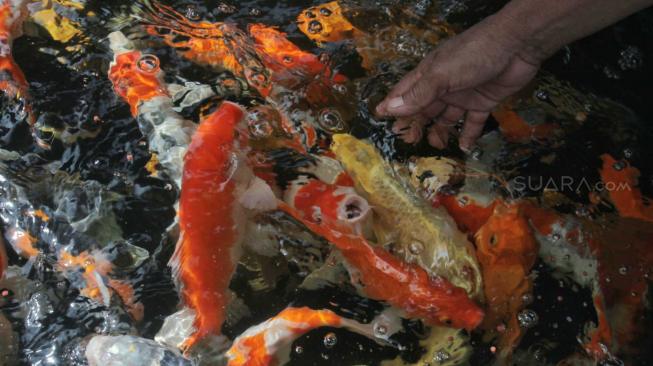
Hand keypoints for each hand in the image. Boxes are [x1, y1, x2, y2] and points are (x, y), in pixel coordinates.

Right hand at [376, 15, 540, 150]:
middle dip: (416, 124)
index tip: (381, 120)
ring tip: (437, 147)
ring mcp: (463, 94)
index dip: (393, 105)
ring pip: (446, 117)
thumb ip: (418, 94)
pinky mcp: (483, 101)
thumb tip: (390, 109)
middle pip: (424, 108)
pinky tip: (464, 148)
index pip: (405, 92)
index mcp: (429, 74)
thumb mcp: (441, 75)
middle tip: (410, 142)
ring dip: (440, 132)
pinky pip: (472, 122)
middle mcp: (443, 85)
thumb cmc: (473, 54)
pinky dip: (468, 135)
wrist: (517, 45)